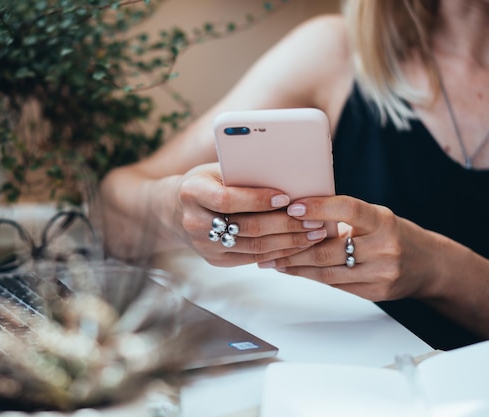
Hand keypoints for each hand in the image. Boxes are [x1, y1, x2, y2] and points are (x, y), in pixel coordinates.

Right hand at [175, 163, 328, 266]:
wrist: (176, 210)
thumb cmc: (206, 182)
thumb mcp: (217, 170)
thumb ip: (243, 173)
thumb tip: (288, 175)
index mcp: (192, 192)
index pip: (227, 200)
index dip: (257, 200)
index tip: (286, 196)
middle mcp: (194, 222)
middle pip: (246, 227)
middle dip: (284, 223)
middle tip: (313, 218)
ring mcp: (204, 245)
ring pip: (253, 247)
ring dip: (288, 241)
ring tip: (313, 233)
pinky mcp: (215, 260)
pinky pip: (252, 258)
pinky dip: (278, 252)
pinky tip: (298, 245)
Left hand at [259, 195, 438, 300]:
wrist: (427, 265)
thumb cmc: (393, 234)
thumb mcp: (375, 217)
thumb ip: (344, 217)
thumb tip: (298, 212)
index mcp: (382, 221)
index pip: (348, 210)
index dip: (319, 208)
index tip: (293, 207)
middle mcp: (384, 248)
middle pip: (328, 250)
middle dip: (293, 247)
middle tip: (267, 243)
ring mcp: (380, 274)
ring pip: (327, 272)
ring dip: (295, 266)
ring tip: (273, 260)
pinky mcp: (374, 293)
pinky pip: (334, 285)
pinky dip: (310, 276)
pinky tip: (293, 270)